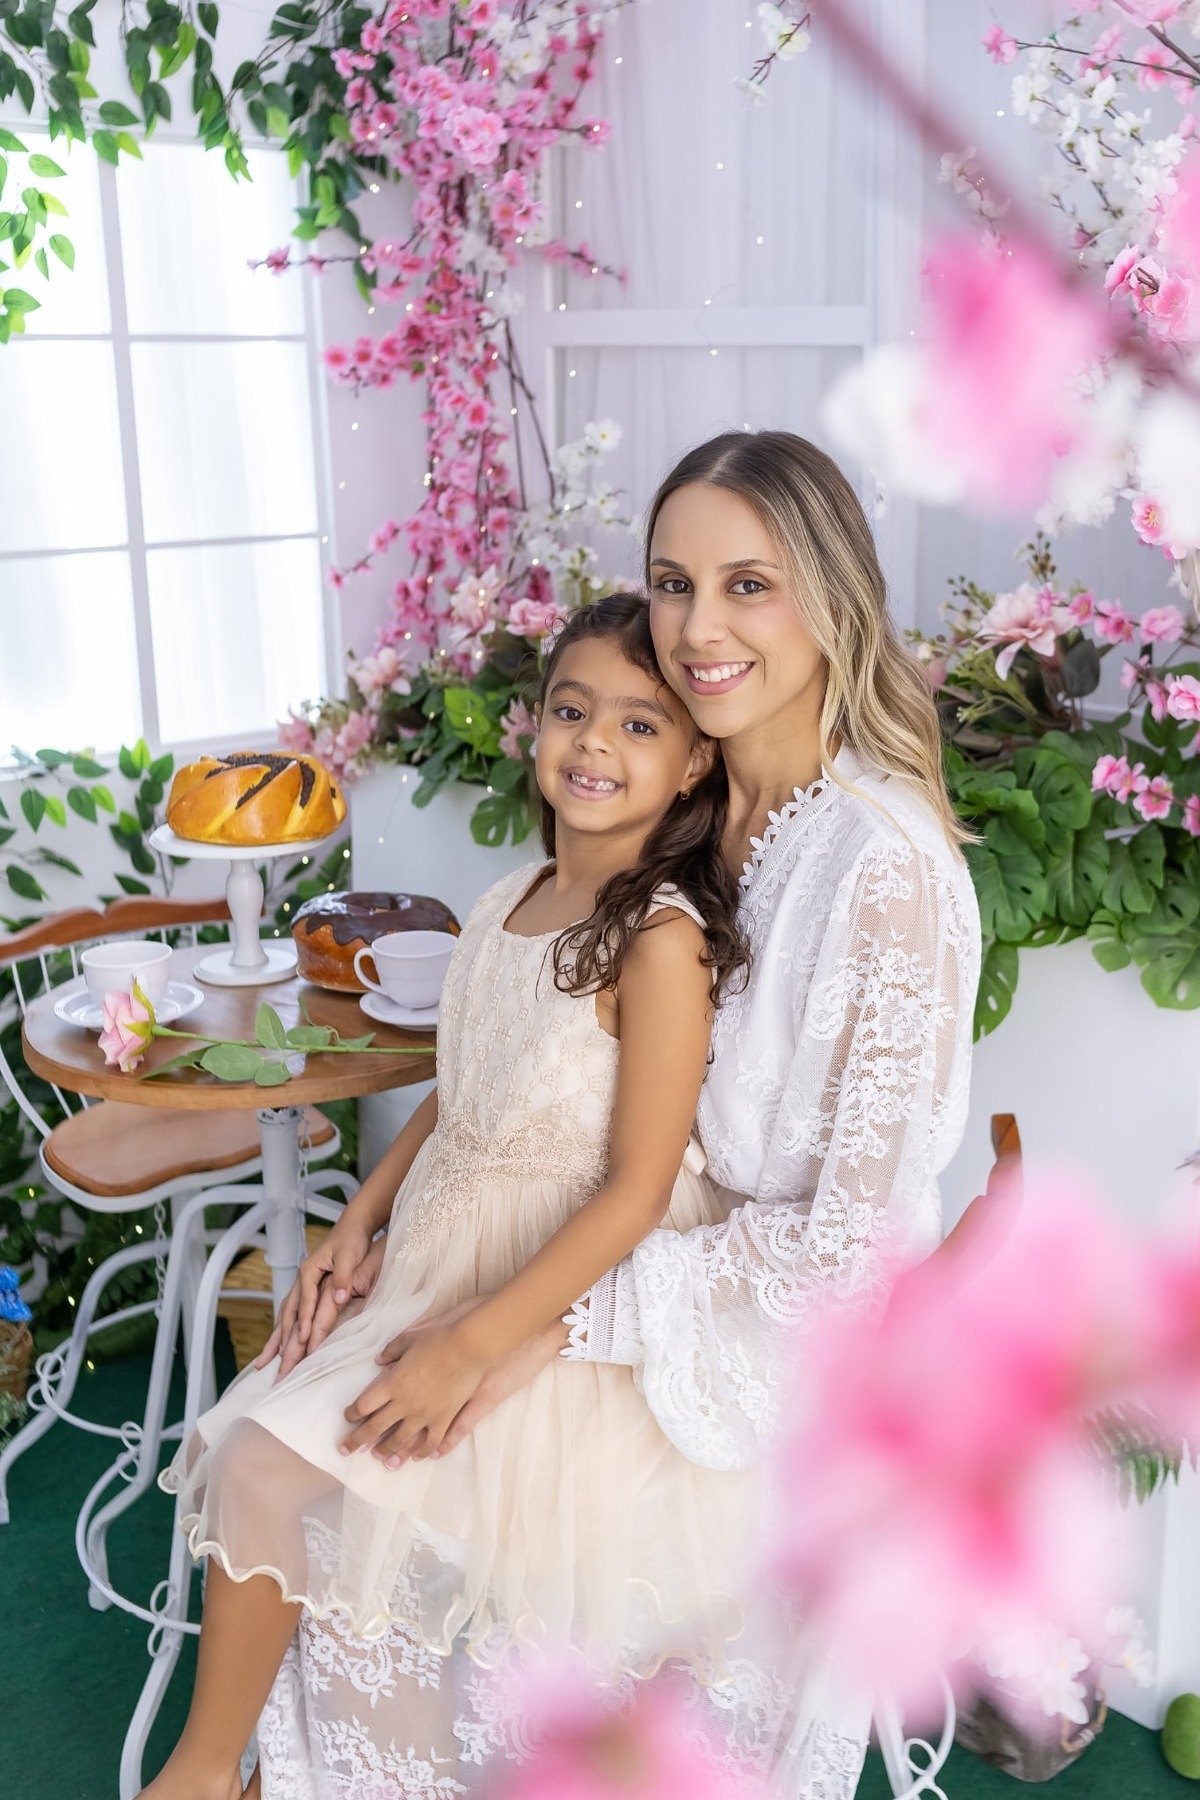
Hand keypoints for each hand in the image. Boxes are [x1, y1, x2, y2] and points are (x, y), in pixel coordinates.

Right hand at [255, 1218, 381, 1378]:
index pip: (305, 1302)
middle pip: (289, 1314)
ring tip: (264, 1363)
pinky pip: (291, 1314)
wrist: (352, 1228)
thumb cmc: (351, 1240)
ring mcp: (302, 1285)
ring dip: (276, 1341)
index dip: (304, 1322)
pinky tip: (277, 1346)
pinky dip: (283, 1331)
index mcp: (309, 1270)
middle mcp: (302, 1280)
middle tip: (280, 1365)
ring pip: (285, 1317)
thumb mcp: (350, 1254)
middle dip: (283, 1342)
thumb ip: (343, 1275)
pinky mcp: (307, 1290)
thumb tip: (339, 1296)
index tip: (303, 1341)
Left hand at [341, 1322, 492, 1462]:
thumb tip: (379, 1361)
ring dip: (385, 1450)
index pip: (363, 1404)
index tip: (348, 1417)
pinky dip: (421, 1452)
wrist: (469, 1347)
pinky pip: (430, 1442)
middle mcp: (404, 1403)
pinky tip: (415, 1457)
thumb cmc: (438, 1339)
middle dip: (356, 1440)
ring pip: (399, 1440)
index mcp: (392, 1383)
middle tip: (345, 1449)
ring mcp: (424, 1414)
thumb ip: (391, 1351)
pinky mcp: (443, 1419)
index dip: (352, 1413)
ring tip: (377, 1457)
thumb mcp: (409, 1339)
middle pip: (374, 1427)